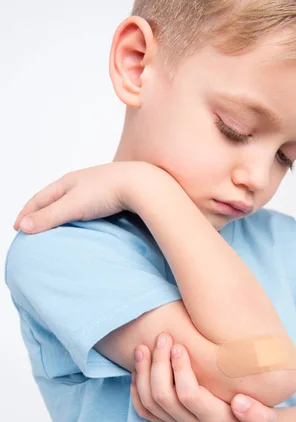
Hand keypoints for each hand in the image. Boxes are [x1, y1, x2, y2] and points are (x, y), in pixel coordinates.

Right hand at [13, 161, 178, 233]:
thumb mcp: (74, 206)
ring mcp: (96, 187)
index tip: (16, 227)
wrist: (143, 185)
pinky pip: (88, 206)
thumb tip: (23, 227)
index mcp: (67, 182)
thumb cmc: (108, 192)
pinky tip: (83, 222)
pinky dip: (78, 215)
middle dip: (39, 211)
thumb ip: (49, 217)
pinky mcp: (111, 196)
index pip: (39, 199)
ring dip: (59, 212)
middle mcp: (80, 182)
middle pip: (53, 198)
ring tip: (54, 224)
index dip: (26, 213)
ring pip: (71, 201)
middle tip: (30, 225)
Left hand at [131, 332, 277, 421]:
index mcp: (213, 419)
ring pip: (150, 402)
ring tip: (142, 347)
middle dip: (158, 365)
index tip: (179, 346)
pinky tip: (137, 370)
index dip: (180, 370)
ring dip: (143, 374)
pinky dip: (137, 390)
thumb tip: (240, 403)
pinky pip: (145, 411)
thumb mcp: (267, 421)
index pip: (188, 395)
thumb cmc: (257, 421)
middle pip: (163, 396)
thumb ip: (259, 415)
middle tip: (162, 338)